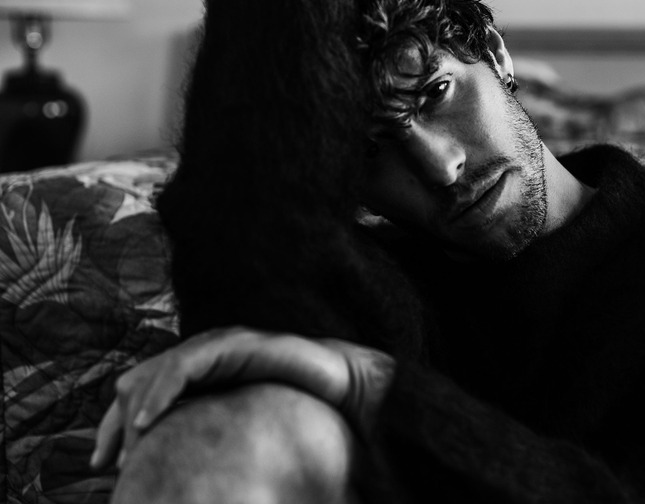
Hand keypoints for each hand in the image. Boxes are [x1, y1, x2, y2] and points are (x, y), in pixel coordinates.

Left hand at [89, 326, 394, 469]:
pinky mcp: (236, 344)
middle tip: (104, 463)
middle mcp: (207, 360)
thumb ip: (222, 450)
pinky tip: (148, 421)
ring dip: (134, 411)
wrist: (350, 392)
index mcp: (207, 381)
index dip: (118, 427)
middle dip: (114, 422)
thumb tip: (206, 491)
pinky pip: (186, 365)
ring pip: (156, 371)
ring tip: (124, 452)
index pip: (146, 395)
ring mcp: (221, 348)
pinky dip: (160, 391)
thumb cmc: (306, 417)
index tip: (104, 467)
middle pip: (138, 381)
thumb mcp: (249, 438)